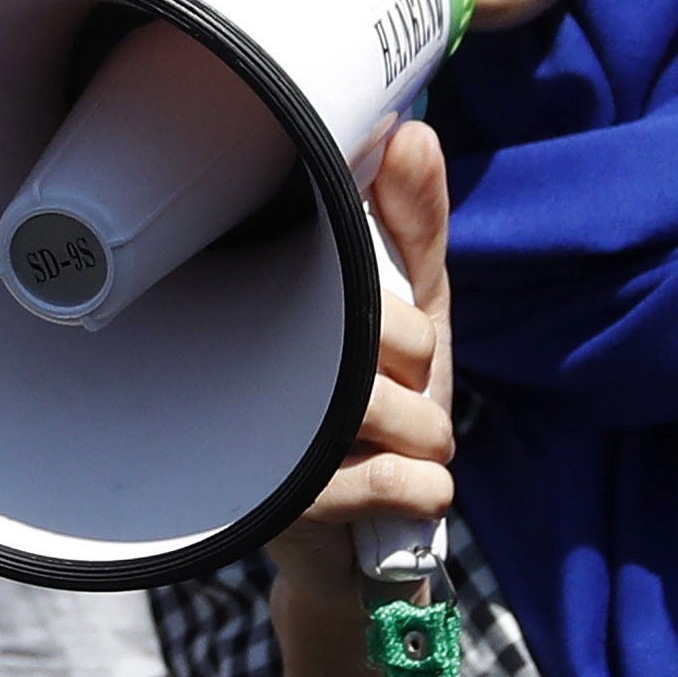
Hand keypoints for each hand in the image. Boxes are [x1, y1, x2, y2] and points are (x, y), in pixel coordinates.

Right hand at [271, 123, 455, 615]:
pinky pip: (384, 477)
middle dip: (415, 357)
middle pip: (367, 326)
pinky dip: (422, 484)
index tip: (404, 324)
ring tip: (412, 441)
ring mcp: (265, 429)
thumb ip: (416, 223)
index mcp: (277, 297)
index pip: (335, 247)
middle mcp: (253, 356)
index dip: (390, 292)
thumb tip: (410, 131)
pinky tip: (417, 486)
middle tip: (410, 381)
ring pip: (378, 400)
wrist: (359, 545)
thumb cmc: (381, 408)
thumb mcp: (413, 305)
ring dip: (424, 428)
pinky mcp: (283, 500)